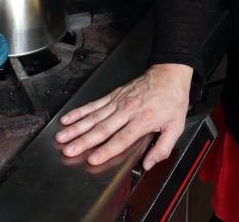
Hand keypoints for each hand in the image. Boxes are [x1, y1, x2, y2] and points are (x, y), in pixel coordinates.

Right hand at [55, 63, 192, 169]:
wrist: (169, 73)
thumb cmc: (172, 99)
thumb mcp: (176, 126)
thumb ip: (162, 148)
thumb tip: (148, 164)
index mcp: (143, 120)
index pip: (121, 139)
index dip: (106, 150)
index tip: (93, 159)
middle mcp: (127, 111)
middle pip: (102, 128)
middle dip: (84, 140)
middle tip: (69, 149)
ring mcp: (118, 102)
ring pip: (93, 116)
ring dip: (76, 127)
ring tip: (62, 136)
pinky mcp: (113, 95)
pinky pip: (94, 104)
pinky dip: (79, 111)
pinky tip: (68, 118)